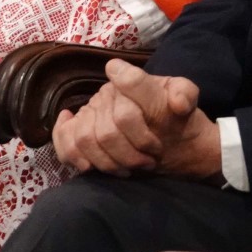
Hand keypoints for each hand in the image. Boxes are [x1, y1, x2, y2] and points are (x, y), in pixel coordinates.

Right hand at [51, 60, 219, 178]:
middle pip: (108, 131)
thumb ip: (185, 94)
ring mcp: (89, 110)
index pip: (130, 89)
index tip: (156, 148)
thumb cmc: (176, 120)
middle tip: (148, 163)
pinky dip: (73, 155)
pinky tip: (87, 166)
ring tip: (127, 169)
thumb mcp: (188, 103)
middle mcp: (106, 93)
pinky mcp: (77, 129)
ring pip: (86, 139)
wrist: (170, 140)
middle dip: (130, 154)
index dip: (141, 128)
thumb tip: (178, 103)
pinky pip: (64, 140)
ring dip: (108, 162)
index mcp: (131, 81)